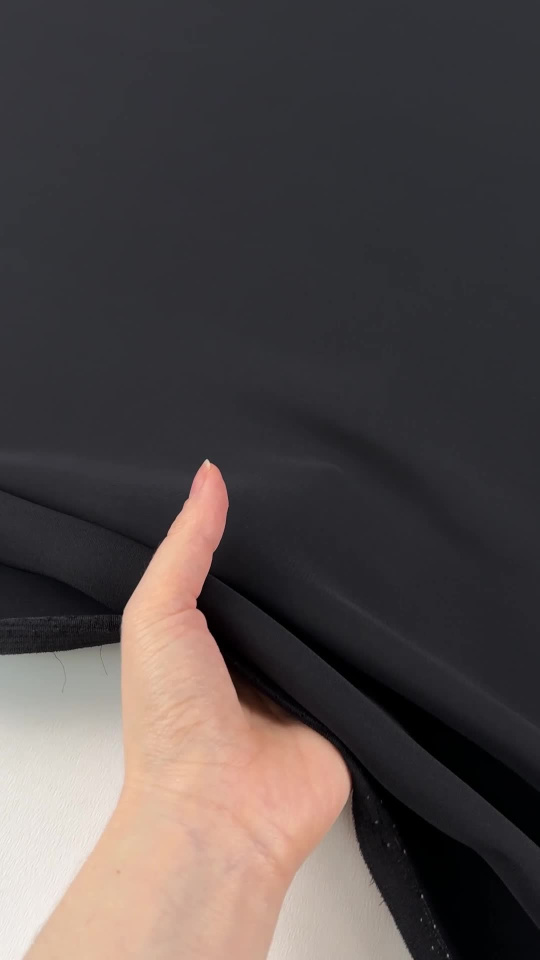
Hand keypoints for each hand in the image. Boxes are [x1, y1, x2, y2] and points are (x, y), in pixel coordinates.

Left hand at [120, 459, 350, 883]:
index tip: (278, 476)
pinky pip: (365, 663)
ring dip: (343, 596)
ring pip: (330, 621)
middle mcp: (255, 653)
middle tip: (333, 497)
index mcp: (208, 630)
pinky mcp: (343, 706)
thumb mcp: (157, 612)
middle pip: (289, 590)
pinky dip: (372, 640)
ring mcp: (301, 681)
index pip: (239, 565)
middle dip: (304, 557)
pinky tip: (392, 597)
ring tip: (369, 535)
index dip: (253, 527)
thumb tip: (209, 475)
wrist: (219, 810)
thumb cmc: (172, 718)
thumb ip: (185, 545)